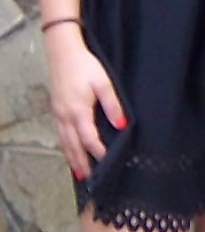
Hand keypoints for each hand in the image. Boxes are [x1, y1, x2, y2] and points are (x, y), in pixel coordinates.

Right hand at [43, 26, 125, 178]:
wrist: (63, 53)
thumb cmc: (85, 66)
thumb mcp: (104, 83)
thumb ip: (112, 104)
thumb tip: (121, 124)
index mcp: (78, 111)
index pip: (89, 139)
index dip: (98, 152)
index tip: (106, 162)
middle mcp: (65, 117)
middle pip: (73, 146)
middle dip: (82, 162)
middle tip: (90, 178)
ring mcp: (57, 114)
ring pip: (64, 142)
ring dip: (71, 157)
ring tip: (79, 172)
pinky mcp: (55, 110)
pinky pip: (59, 134)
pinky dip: (64, 146)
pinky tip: (69, 151)